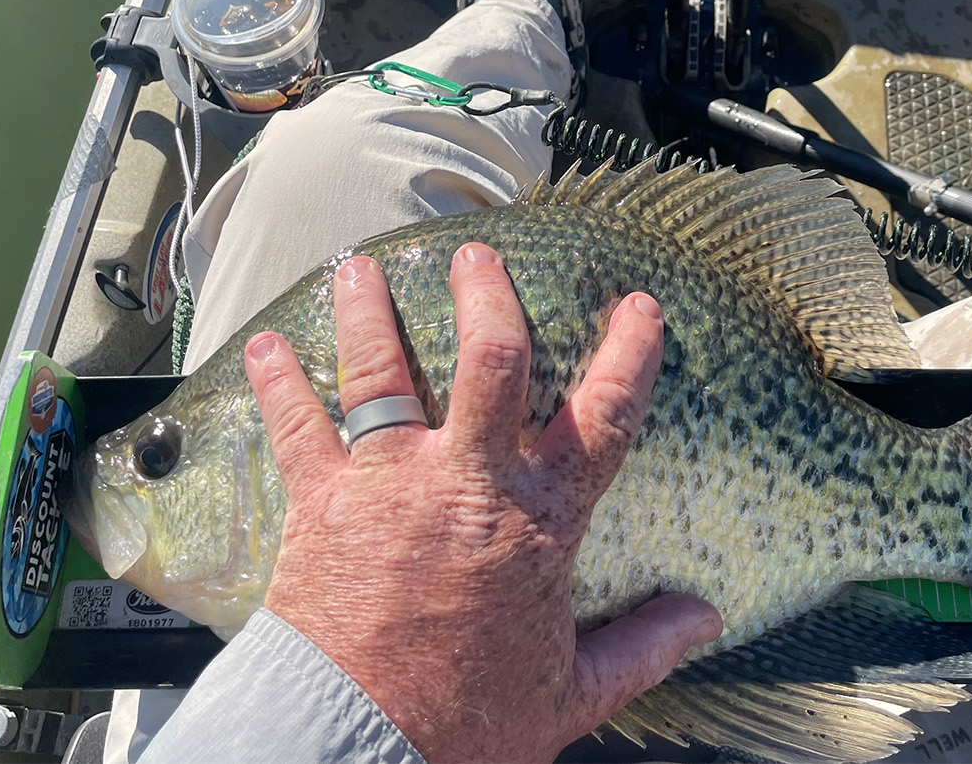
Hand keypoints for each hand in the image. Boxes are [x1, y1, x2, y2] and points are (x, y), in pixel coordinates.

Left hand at [243, 242, 721, 763]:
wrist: (358, 749)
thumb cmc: (463, 725)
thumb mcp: (572, 692)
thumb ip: (642, 647)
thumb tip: (703, 619)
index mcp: (536, 522)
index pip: (600, 420)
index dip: (627, 356)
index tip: (638, 308)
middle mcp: (466, 481)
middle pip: (489, 360)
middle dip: (485, 296)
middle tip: (476, 256)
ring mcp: (389, 483)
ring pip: (383, 371)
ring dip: (371, 312)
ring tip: (361, 267)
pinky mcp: (321, 503)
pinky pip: (298, 426)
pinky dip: (279, 381)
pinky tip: (268, 345)